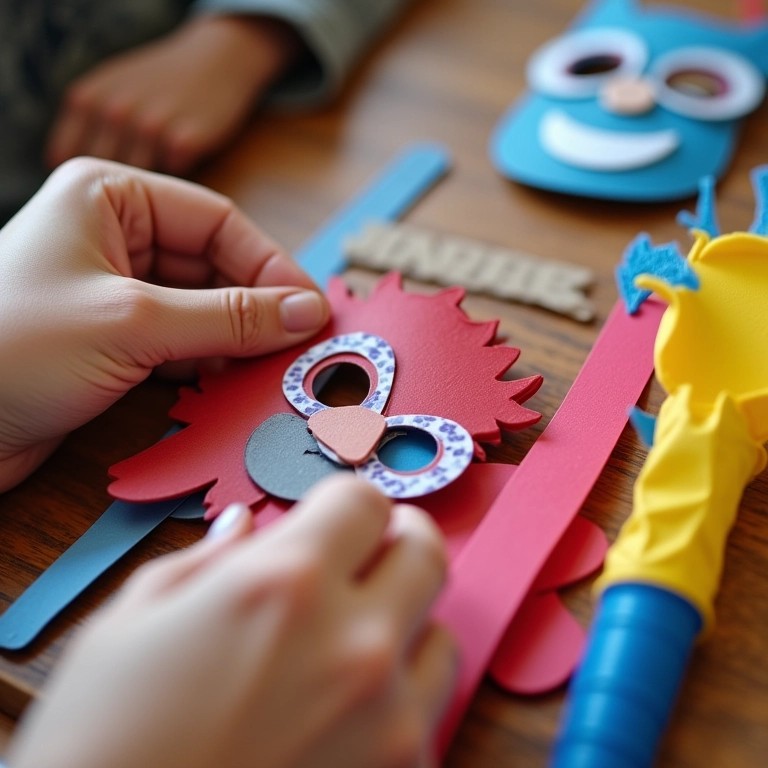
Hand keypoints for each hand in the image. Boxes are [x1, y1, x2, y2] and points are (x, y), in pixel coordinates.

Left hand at [0, 157, 327, 490]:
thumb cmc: (11, 348)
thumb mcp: (134, 322)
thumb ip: (229, 317)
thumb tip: (305, 312)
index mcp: (111, 198)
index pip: (218, 222)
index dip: (271, 266)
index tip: (310, 310)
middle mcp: (116, 238)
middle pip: (215, 266)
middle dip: (257, 308)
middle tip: (300, 346)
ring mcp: (116, 292)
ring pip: (204, 308)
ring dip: (238, 340)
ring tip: (272, 369)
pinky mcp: (114, 341)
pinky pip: (182, 343)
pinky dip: (210, 364)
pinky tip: (231, 384)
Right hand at [7, 476, 455, 767]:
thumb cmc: (100, 744)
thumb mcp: (129, 625)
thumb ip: (205, 560)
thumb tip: (246, 527)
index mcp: (284, 583)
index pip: (364, 500)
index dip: (345, 502)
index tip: (332, 517)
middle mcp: (354, 641)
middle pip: (425, 550)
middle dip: (396, 540)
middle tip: (367, 554)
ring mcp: (387, 716)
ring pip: (441, 630)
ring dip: (405, 620)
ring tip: (353, 638)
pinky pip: (430, 709)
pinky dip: (401, 693)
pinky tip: (350, 705)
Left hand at [46, 15, 300, 173]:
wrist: (215, 59)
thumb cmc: (160, 81)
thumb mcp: (110, 89)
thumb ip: (87, 124)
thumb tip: (71, 174)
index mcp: (85, 100)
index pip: (64, 158)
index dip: (82, 177)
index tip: (101, 185)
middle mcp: (113, 113)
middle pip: (102, 175)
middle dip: (118, 188)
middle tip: (139, 188)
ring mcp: (149, 128)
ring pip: (138, 180)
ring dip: (150, 184)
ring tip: (164, 170)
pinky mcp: (184, 142)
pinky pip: (171, 177)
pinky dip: (177, 176)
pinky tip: (185, 157)